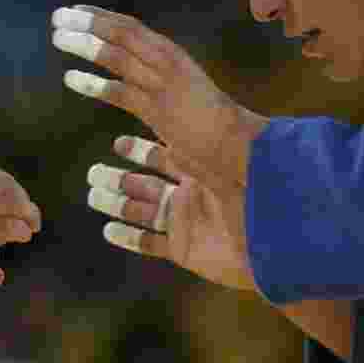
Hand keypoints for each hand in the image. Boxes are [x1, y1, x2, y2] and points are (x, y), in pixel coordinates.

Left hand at [51, 5, 268, 189]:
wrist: (240, 145)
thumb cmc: (217, 126)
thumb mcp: (186, 96)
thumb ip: (162, 86)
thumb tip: (139, 85)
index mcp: (174, 57)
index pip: (133, 30)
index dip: (104, 19)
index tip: (79, 10)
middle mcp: (168, 64)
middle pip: (122, 34)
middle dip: (88, 22)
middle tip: (58, 16)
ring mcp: (163, 86)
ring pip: (117, 56)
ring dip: (85, 43)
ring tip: (58, 36)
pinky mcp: (158, 110)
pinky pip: (119, 92)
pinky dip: (93, 83)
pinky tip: (70, 78)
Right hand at [84, 138, 255, 291]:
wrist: (271, 242)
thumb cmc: (253, 195)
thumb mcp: (220, 163)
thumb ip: (194, 146)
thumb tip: (172, 113)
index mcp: (201, 170)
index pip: (165, 154)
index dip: (139, 150)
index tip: (116, 143)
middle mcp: (191, 194)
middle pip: (147, 183)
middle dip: (120, 178)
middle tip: (93, 173)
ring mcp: (186, 223)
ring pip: (143, 212)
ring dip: (117, 204)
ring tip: (92, 196)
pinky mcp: (185, 249)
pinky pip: (151, 244)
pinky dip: (129, 237)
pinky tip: (107, 230)